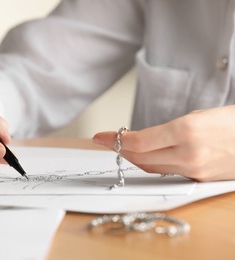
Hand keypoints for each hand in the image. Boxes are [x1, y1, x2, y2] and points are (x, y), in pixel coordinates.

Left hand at [92, 105, 234, 180]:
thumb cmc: (230, 121)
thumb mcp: (196, 116)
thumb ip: (166, 132)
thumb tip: (141, 141)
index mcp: (186, 131)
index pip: (138, 142)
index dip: (114, 140)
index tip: (99, 136)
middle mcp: (188, 154)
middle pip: (140, 157)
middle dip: (119, 149)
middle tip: (106, 141)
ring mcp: (194, 170)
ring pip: (151, 168)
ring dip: (132, 158)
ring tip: (120, 147)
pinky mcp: (199, 179)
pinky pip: (166, 173)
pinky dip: (151, 165)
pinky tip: (143, 157)